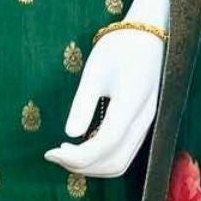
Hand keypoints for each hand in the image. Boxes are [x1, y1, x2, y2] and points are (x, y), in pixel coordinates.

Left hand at [43, 29, 164, 177]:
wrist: (150, 34)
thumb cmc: (120, 47)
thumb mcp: (95, 71)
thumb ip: (83, 104)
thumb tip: (70, 135)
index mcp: (132, 104)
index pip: (104, 144)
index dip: (76, 156)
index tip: (49, 152)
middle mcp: (144, 121)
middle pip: (114, 163)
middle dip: (82, 166)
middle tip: (55, 155)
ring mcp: (147, 125)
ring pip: (121, 163)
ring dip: (92, 166)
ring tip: (66, 153)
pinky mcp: (143, 126)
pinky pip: (124, 154)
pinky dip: (102, 158)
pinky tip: (82, 146)